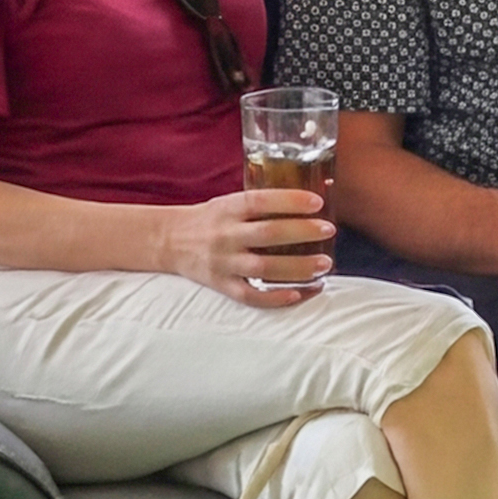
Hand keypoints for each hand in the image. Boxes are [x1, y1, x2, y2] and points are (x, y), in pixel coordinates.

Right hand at [161, 185, 335, 303]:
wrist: (168, 241)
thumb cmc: (208, 219)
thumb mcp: (228, 202)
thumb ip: (259, 205)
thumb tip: (307, 201)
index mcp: (227, 209)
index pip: (261, 201)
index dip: (290, 200)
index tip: (317, 202)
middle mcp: (225, 235)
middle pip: (268, 234)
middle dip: (302, 232)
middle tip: (329, 230)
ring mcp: (223, 263)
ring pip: (264, 268)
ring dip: (297, 268)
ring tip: (324, 266)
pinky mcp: (222, 285)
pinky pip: (251, 296)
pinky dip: (276, 297)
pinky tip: (300, 294)